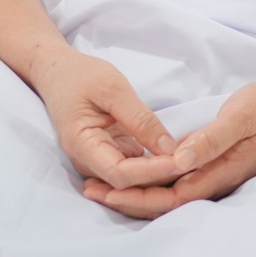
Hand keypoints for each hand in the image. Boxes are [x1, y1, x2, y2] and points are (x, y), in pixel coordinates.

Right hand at [32, 52, 183, 198]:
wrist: (59, 72)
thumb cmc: (82, 76)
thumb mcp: (113, 89)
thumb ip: (140, 120)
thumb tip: (170, 149)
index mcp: (82, 145)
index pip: (120, 174)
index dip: (152, 172)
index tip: (182, 161)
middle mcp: (88, 162)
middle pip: (128, 184)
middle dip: (161, 177)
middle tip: (196, 163)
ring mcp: (98, 161)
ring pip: (133, 181)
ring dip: (162, 174)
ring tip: (193, 161)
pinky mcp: (110, 155)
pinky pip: (135, 168)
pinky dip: (157, 164)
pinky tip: (180, 156)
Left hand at [81, 80, 255, 219]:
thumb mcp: (241, 115)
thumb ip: (212, 139)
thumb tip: (180, 161)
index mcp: (221, 173)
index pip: (172, 197)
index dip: (138, 198)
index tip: (107, 192)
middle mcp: (215, 181)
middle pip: (165, 202)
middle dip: (127, 200)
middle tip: (90, 192)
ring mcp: (214, 175)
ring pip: (168, 194)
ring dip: (135, 192)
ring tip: (99, 186)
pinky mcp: (211, 165)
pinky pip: (175, 181)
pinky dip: (150, 181)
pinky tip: (130, 173)